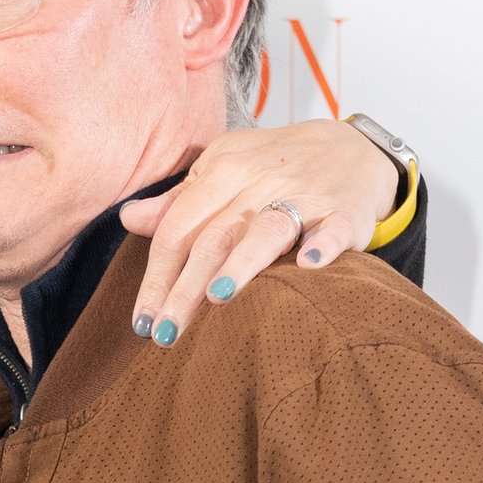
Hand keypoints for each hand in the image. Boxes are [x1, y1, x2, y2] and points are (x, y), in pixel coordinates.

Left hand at [119, 117, 400, 344]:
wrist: (352, 148)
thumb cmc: (276, 169)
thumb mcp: (224, 171)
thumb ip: (180, 202)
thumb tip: (129, 218)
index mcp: (223, 171)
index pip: (179, 229)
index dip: (157, 276)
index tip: (143, 322)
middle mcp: (259, 181)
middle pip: (213, 239)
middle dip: (186, 289)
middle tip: (166, 334)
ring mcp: (304, 196)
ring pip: (265, 231)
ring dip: (242, 263)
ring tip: (218, 297)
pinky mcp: (346, 211)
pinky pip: (334, 228)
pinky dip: (323, 245)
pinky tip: (308, 266)